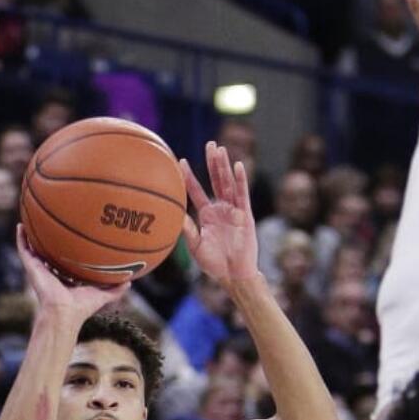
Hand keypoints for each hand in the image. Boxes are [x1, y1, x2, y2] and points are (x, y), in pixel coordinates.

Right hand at [15, 225, 128, 321]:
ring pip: (33, 248)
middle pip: (48, 252)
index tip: (71, 237)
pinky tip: (21, 225)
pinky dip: (21, 237)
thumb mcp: (102, 295)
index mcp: (64, 277)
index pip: (64, 261)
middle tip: (52, 223)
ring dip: (31, 235)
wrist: (64, 312)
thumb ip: (116, 289)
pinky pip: (23, 249)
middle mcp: (50, 272)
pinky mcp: (31, 268)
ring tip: (31, 218)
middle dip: (49, 240)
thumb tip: (131, 281)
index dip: (67, 250)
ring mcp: (39, 269)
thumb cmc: (81, 307)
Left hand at [180, 142, 258, 281]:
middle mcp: (221, 209)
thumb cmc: (214, 265)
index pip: (197, 191)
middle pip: (216, 180)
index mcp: (207, 215)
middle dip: (212, 162)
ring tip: (220, 148)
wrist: (233, 276)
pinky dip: (240, 180)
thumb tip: (173, 215)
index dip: (189, 177)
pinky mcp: (245, 215)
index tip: (180, 161)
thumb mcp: (195, 246)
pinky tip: (238, 165)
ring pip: (228, 183)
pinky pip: (242, 194)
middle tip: (209, 144)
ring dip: (224, 166)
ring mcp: (234, 211)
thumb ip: (187, 230)